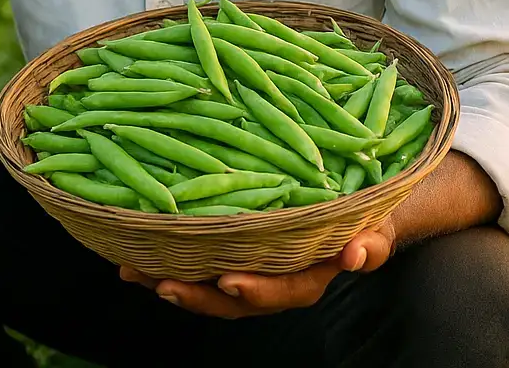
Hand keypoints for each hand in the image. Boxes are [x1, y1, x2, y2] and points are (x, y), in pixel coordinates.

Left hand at [118, 216, 400, 318]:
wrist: (354, 208)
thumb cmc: (365, 215)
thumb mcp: (375, 225)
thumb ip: (370, 242)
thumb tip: (358, 254)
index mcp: (308, 278)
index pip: (283, 292)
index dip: (257, 290)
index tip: (230, 280)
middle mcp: (274, 281)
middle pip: (233, 299)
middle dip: (197, 295)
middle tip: (163, 283)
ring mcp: (248, 270)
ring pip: (206, 286)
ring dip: (169, 281)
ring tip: (133, 270)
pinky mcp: (227, 254)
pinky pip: (195, 265)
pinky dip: (165, 261)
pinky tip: (132, 251)